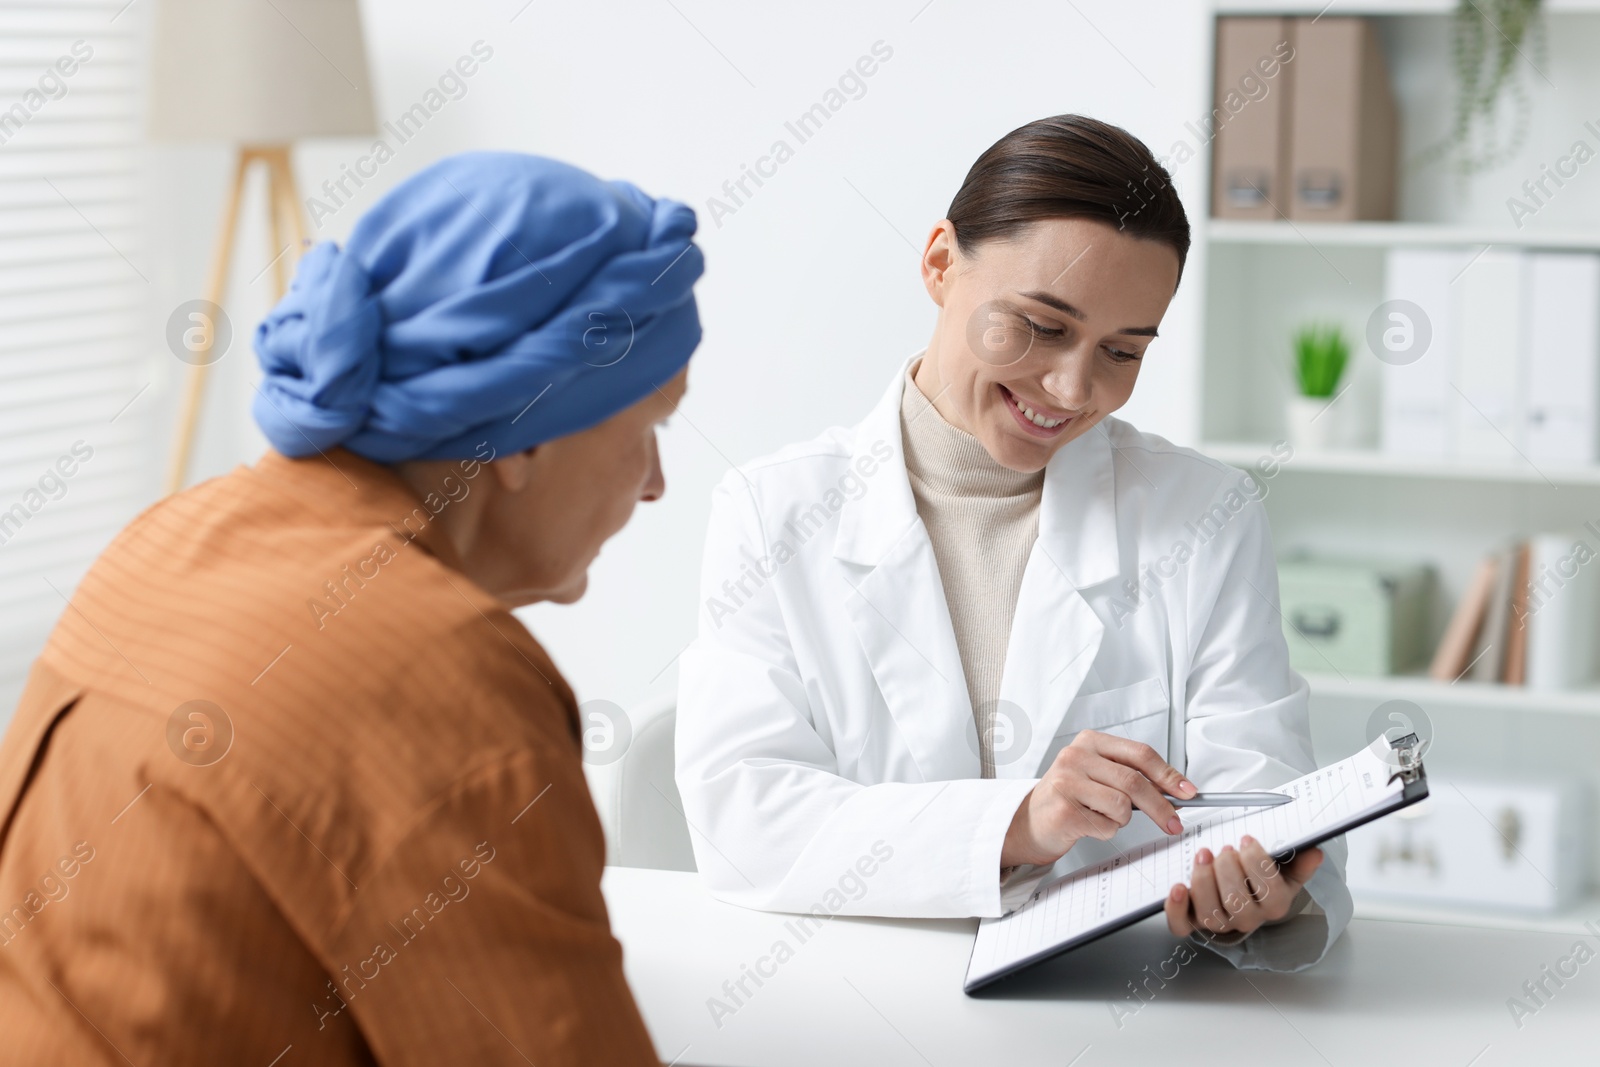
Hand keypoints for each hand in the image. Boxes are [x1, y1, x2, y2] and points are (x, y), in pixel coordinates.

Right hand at [1001, 730, 1196, 868]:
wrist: (1028, 821)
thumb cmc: (1069, 797)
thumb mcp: (1098, 774)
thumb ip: (1130, 775)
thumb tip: (1177, 790)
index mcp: (1090, 741)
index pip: (1140, 754)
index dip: (1168, 774)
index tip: (1188, 792)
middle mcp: (1075, 756)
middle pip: (1134, 782)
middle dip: (1161, 806)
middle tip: (1174, 823)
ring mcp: (1066, 782)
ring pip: (1122, 806)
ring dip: (1122, 820)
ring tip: (1102, 816)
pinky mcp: (1063, 809)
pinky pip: (1106, 826)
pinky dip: (1105, 831)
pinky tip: (1087, 825)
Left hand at [1165, 836, 1323, 939]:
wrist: (1244, 894)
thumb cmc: (1262, 877)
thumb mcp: (1285, 868)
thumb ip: (1300, 860)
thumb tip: (1315, 852)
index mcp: (1274, 905)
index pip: (1270, 893)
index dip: (1257, 865)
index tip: (1247, 840)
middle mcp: (1247, 919)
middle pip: (1238, 904)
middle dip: (1228, 871)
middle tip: (1224, 849)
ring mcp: (1219, 922)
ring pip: (1210, 914)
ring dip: (1203, 881)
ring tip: (1203, 855)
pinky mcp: (1193, 922)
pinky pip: (1182, 926)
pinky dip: (1176, 909)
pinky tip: (1177, 887)